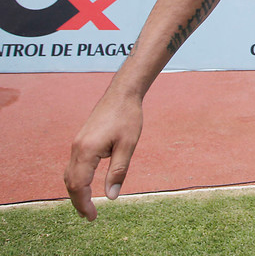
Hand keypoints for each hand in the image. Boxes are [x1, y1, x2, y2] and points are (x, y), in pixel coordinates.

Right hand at [64, 92, 142, 220]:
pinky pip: (73, 166)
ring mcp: (76, 144)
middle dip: (78, 201)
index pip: (79, 185)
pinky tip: (85, 185)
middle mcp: (77, 149)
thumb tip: (112, 196)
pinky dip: (76, 180)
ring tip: (86, 206)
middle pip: (70, 183)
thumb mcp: (128, 146)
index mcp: (87, 151)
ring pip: (69, 174)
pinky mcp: (80, 141)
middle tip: (90, 216)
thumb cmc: (127, 118)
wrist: (122, 95)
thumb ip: (118, 171)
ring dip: (75, 192)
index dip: (83, 204)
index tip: (92, 217)